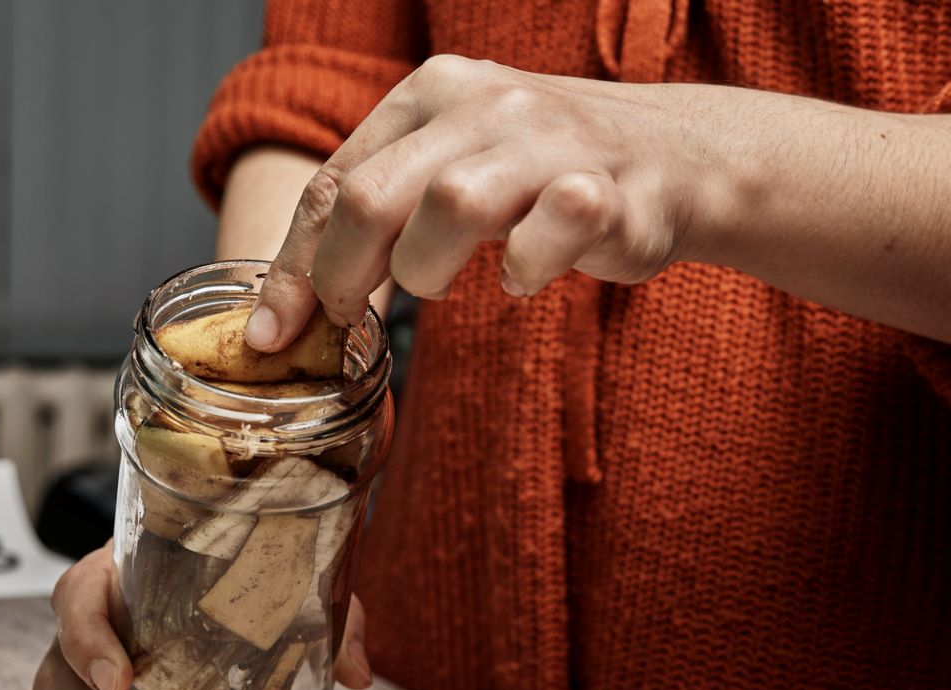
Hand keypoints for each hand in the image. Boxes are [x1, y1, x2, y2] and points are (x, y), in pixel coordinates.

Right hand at [23, 543, 372, 689]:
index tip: (121, 680)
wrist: (209, 588)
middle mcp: (84, 629)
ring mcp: (70, 680)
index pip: (79, 596)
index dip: (88, 638)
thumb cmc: (233, 583)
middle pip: (54, 678)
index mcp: (118, 577)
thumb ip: (323, 616)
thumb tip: (358, 673)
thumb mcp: (283, 586)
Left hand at [245, 54, 710, 349]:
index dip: (294, 266)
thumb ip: (382, 212)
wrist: (678, 156)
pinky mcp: (604, 190)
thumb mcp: (453, 165)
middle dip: (341, 277)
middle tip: (348, 321)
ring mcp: (548, 142)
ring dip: (428, 272)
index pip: (332, 181)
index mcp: (431, 94)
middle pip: (372, 198)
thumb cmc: (545, 173)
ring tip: (446, 285)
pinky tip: (524, 276)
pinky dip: (522, 272)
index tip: (272, 335)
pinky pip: (541, 239)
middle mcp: (484, 103)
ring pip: (448, 209)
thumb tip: (298, 300)